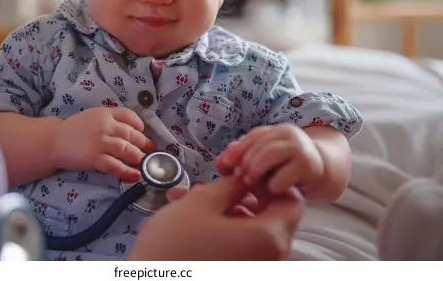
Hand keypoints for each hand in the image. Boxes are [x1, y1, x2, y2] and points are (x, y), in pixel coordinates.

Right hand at [51, 107, 155, 180]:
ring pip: (126, 150)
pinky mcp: (95, 159)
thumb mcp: (94, 117)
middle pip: (130, 134)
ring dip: (139, 158)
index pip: (128, 115)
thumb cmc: (75, 130)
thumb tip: (134, 131)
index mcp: (105, 113)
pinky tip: (135, 176)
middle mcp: (104, 126)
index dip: (140, 125)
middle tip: (151, 151)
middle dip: (144, 143)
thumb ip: (111, 120)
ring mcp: (100, 143)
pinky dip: (127, 172)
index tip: (143, 132)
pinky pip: (115, 166)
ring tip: (145, 164)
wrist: (54, 141)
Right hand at [127, 175, 303, 260]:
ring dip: (231, 209)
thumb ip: (233, 185)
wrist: (150, 277)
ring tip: (198, 197)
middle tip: (220, 181)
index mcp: (268, 238)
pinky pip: (241, 246)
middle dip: (247, 194)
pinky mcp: (237, 271)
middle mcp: (269, 258)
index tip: (246, 172)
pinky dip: (225, 228)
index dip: (270, 181)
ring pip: (253, 230)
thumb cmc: (175, 246)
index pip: (292, 201)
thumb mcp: (203, 202)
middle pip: (272, 216)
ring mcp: (253, 268)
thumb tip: (246, 177)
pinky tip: (195, 217)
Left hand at [216, 124, 323, 194]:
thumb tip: (220, 163)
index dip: (236, 150)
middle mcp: (289, 134)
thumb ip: (242, 158)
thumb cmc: (286, 167)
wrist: (321, 173)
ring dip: (256, 169)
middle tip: (237, 176)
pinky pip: (286, 174)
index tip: (224, 166)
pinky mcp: (310, 167)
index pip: (253, 136)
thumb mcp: (264, 160)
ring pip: (271, 153)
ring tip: (249, 182)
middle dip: (245, 160)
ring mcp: (301, 149)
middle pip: (261, 143)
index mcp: (276, 131)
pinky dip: (275, 183)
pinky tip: (271, 190)